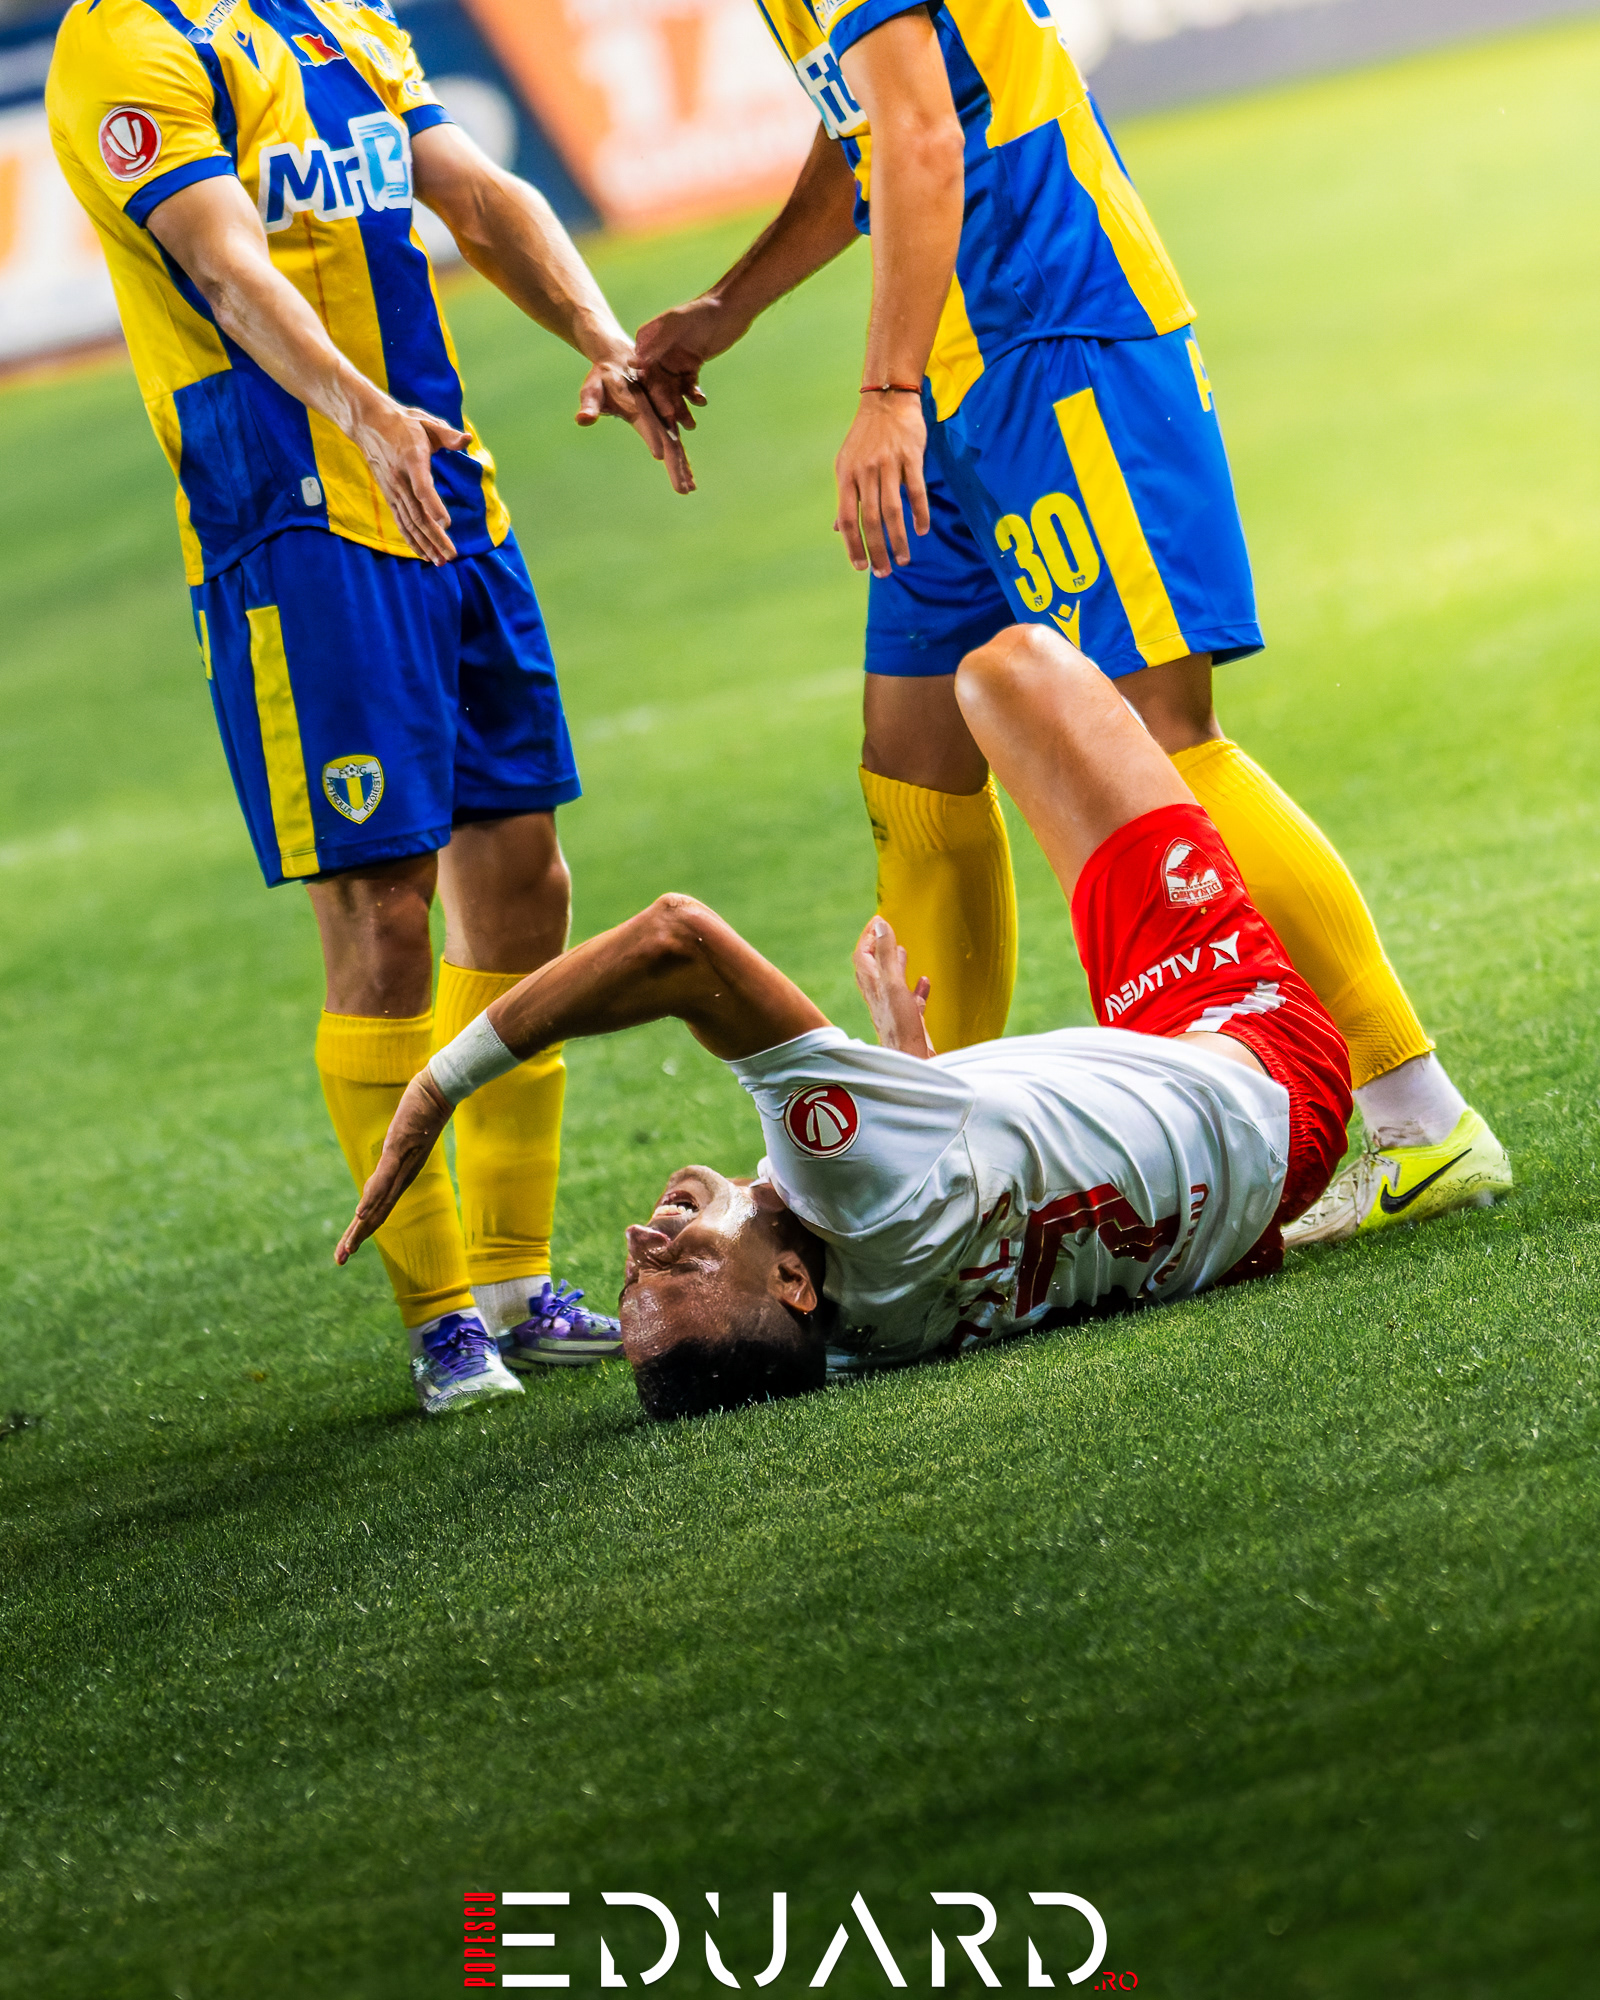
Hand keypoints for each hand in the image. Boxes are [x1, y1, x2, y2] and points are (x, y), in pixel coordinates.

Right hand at [335, 1071, 452, 1264]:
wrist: (440, 1088)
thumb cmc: (423, 1110)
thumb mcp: (403, 1138)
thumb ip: (392, 1155)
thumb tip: (382, 1168)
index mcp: (401, 1175)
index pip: (379, 1209)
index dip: (363, 1230)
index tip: (347, 1250)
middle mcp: (402, 1175)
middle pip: (377, 1214)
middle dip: (357, 1237)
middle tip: (340, 1260)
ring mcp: (401, 1162)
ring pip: (379, 1201)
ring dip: (362, 1226)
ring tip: (348, 1247)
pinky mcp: (401, 1147)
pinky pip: (384, 1177)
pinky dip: (371, 1197)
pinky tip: (360, 1213)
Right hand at [347, 394, 468, 564]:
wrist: (368, 424)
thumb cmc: (404, 423)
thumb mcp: (427, 422)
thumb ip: (448, 435)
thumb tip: (467, 439)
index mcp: (412, 460)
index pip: (422, 487)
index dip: (433, 506)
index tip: (447, 523)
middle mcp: (400, 479)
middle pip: (418, 514)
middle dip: (435, 538)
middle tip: (451, 556)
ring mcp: (393, 490)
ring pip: (409, 522)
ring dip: (425, 544)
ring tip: (439, 561)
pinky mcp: (390, 496)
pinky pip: (401, 522)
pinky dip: (412, 539)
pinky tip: (423, 553)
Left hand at [576, 353, 694, 494]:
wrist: (621, 362)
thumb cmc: (603, 378)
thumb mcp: (593, 387)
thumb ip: (589, 404)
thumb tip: (582, 420)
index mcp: (638, 403)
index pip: (648, 421)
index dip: (653, 436)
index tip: (660, 456)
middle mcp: (655, 411)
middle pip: (669, 439)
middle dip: (676, 464)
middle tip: (683, 489)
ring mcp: (663, 418)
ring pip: (676, 444)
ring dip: (683, 467)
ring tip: (689, 488)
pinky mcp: (665, 424)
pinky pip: (675, 445)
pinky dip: (682, 463)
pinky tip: (687, 480)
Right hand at [633, 296, 745, 430]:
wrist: (729, 308)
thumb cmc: (700, 311)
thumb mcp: (676, 325)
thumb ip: (657, 344)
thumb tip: (636, 364)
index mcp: (648, 340)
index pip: (644, 370)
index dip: (650, 391)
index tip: (658, 409)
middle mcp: (658, 352)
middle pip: (658, 383)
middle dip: (666, 403)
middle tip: (673, 422)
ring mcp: (675, 359)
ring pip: (674, 388)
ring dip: (680, 405)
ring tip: (689, 424)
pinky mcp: (691, 365)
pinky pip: (689, 386)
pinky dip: (694, 396)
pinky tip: (700, 401)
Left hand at [835, 394, 928, 576]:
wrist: (887, 400)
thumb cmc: (866, 437)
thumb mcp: (846, 464)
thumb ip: (846, 497)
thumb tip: (838, 529)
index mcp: (846, 476)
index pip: (847, 519)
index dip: (853, 546)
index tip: (861, 567)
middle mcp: (865, 472)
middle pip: (870, 520)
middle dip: (877, 550)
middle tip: (885, 572)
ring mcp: (888, 464)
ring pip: (893, 511)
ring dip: (898, 539)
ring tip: (903, 559)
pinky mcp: (910, 457)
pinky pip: (915, 491)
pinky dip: (919, 514)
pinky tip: (921, 531)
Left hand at [853, 916, 934, 1056]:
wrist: (911, 1065)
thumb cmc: (900, 1027)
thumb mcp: (893, 985)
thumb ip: (887, 955)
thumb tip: (880, 924)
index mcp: (872, 986)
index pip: (863, 954)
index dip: (869, 936)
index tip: (878, 919)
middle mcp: (880, 997)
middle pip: (874, 967)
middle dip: (880, 948)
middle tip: (887, 933)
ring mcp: (893, 1011)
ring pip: (891, 983)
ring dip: (895, 966)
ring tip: (903, 952)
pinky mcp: (908, 1024)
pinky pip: (910, 1001)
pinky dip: (916, 989)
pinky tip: (925, 983)